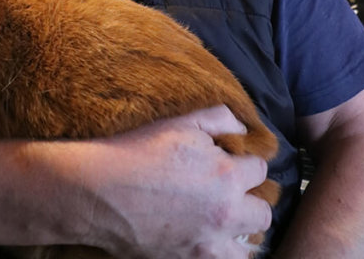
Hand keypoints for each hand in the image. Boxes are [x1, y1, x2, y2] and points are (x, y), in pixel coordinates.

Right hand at [73, 106, 272, 258]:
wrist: (100, 190)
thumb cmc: (138, 151)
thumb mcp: (180, 122)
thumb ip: (219, 119)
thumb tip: (242, 129)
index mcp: (226, 174)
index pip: (260, 170)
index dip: (244, 162)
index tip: (230, 161)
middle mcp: (226, 212)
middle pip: (262, 212)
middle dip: (249, 199)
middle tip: (228, 192)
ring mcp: (210, 243)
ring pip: (249, 245)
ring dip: (240, 231)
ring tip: (221, 219)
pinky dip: (222, 251)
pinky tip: (208, 237)